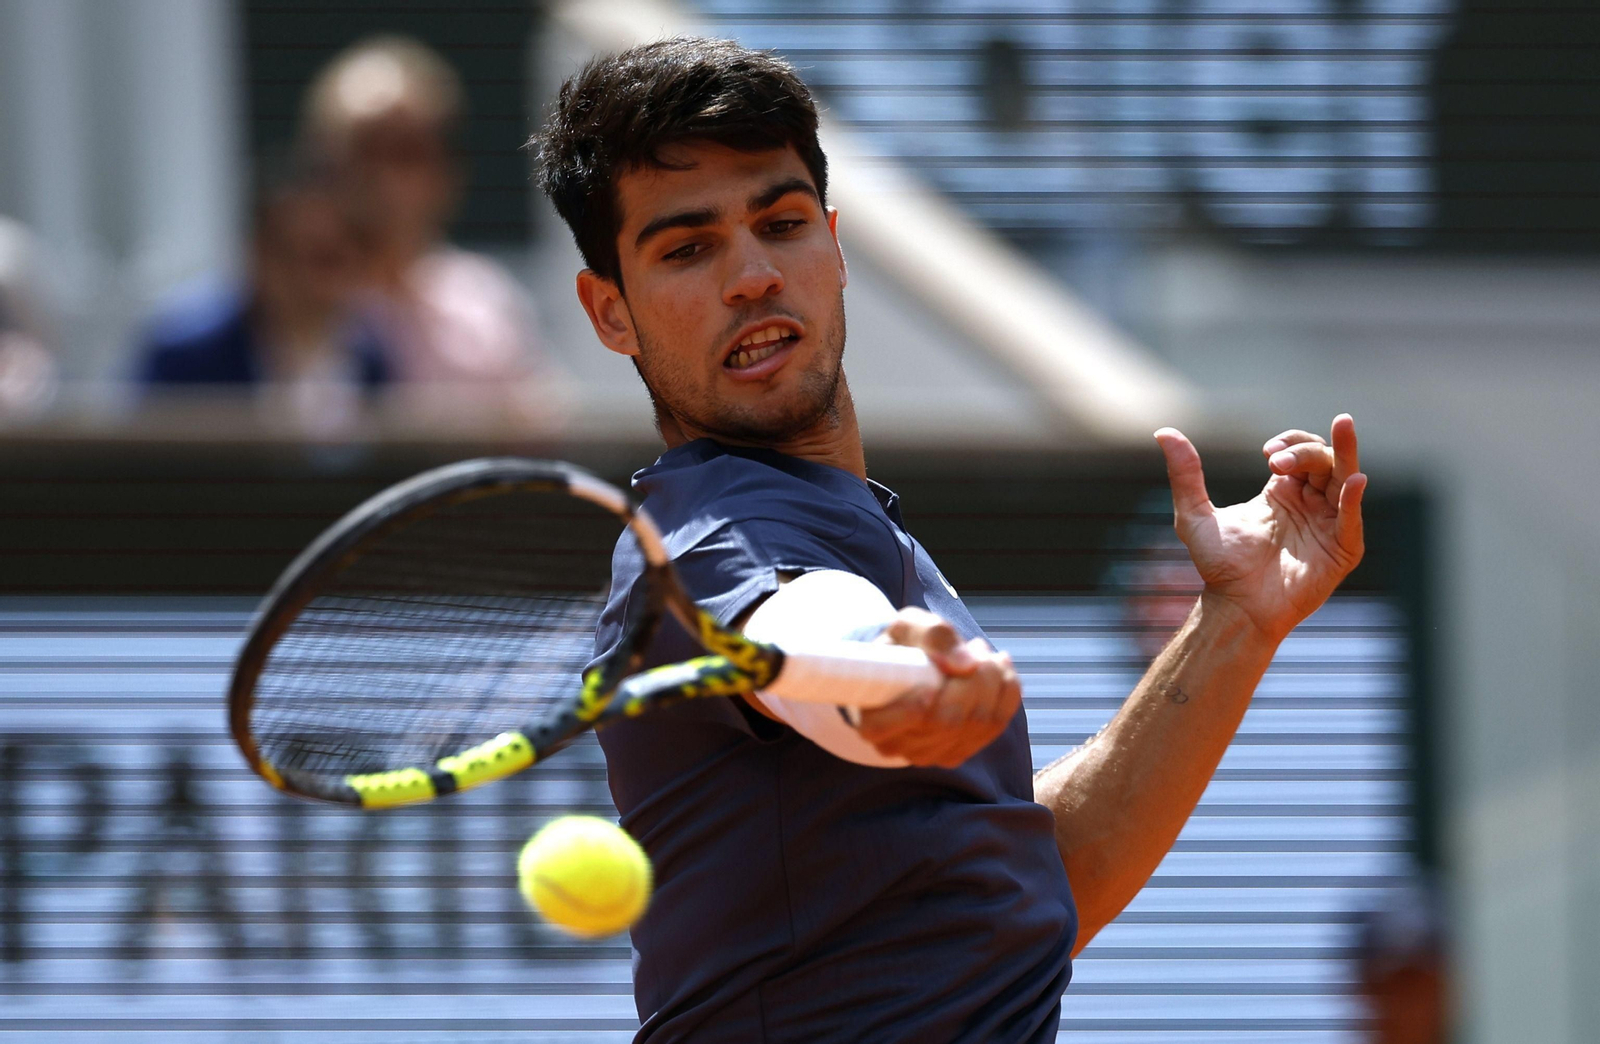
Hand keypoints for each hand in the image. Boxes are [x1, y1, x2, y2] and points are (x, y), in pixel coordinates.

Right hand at [855, 608, 1021, 767]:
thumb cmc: (902, 648)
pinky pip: (995, 725)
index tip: (931, 681)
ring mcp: (930, 754)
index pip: (895, 726)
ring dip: (992, 681)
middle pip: (948, 722)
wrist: (909, 666)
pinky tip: (999, 669)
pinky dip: (1006, 693)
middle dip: (973, 679)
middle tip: (975, 647)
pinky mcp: (958, 751)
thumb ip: (931, 636)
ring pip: (978, 724)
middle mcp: (898, 746)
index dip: (916, 706)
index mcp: (872, 721)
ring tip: (981, 653)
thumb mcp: (908, 627)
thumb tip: (966, 665)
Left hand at [1154, 414, 1366, 644]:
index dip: (1291, 442)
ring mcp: (1328, 524)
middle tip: (1273, 461)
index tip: (1266, 452)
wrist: (1236, 606)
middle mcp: (1310, 503)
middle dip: (1304, 451)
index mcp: (1283, 493)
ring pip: (1345, 478)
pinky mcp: (1341, 549)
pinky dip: (1354, 497)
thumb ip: (1184, 474)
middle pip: (1324, 460)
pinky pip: (1352, 518)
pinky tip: (1354, 480)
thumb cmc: (1218, 566)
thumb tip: (1162, 432)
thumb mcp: (1195, 515)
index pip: (1300, 452)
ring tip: (1343, 425)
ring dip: (1344, 452)